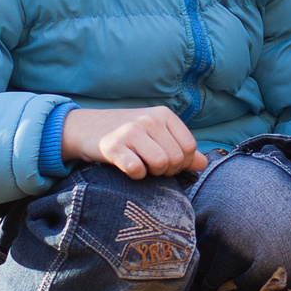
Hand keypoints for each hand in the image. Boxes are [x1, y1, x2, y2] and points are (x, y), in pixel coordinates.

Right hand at [61, 106, 203, 178]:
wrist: (86, 127)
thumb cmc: (127, 134)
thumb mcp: (156, 135)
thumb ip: (181, 148)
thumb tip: (203, 164)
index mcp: (164, 115)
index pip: (189, 147)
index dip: (183, 163)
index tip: (169, 165)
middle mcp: (149, 119)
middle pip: (175, 158)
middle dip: (168, 171)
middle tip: (153, 168)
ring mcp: (130, 131)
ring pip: (160, 164)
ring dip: (152, 173)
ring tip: (143, 167)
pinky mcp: (112, 145)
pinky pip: (136, 169)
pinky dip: (136, 175)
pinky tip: (129, 169)